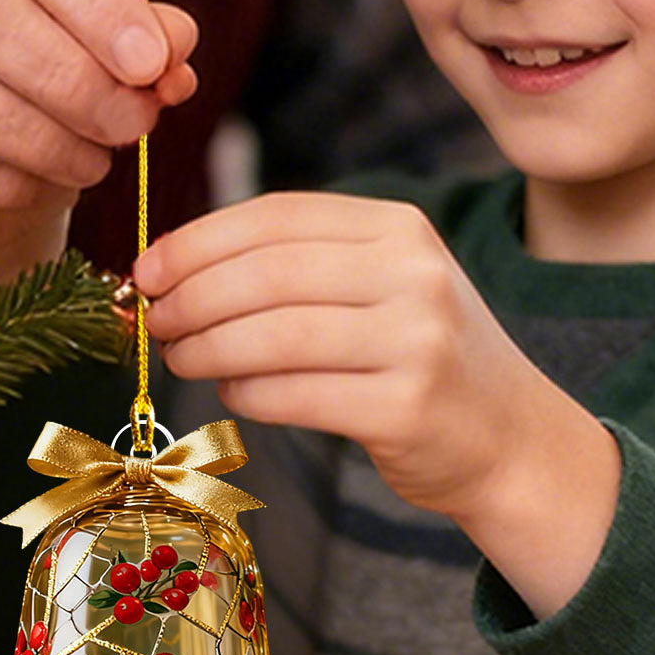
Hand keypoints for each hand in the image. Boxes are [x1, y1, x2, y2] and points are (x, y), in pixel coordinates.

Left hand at [134, 192, 620, 617]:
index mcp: (397, 230)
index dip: (197, 242)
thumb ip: (300, 271)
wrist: (506, 436)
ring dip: (207, 348)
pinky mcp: (404, 409)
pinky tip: (230, 392)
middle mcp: (412, 275)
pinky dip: (245, 394)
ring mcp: (415, 342)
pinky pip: (293, 396)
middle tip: (154, 321)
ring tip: (179, 357)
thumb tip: (180, 277)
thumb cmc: (420, 359)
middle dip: (192, 298)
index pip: (276, 217)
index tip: (147, 269)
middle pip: (267, 275)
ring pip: (273, 337)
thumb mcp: (380, 288)